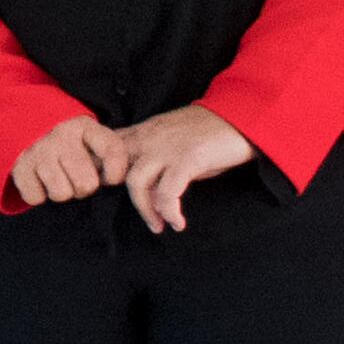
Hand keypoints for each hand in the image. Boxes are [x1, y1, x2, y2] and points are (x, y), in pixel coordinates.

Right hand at [5, 117, 126, 208]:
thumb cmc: (67, 142)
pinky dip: (38, 194)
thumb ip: (107, 154)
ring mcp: (38, 150)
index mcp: (83, 126)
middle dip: (84, 188)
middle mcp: (61, 135)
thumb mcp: (89, 137)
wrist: (22, 124)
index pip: (111, 149)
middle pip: (86, 185)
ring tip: (59, 179)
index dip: (116, 170)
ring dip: (61, 192)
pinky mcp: (19, 165)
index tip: (112, 180)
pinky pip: (35, 198)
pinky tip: (39, 180)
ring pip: (61, 194)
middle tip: (77, 179)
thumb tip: (114, 181)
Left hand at [112, 101, 257, 229]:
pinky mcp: (187, 159)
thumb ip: (154, 159)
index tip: (107, 193)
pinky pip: (168, 192)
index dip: (100, 170)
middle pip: (112, 166)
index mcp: (144, 131)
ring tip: (158, 225)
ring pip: (135, 182)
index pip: (106, 147)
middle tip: (133, 212)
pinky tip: (178, 222)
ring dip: (145, 209)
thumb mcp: (172, 139)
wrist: (242, 118)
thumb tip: (147, 192)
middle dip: (113, 193)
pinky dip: (169, 211)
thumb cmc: (209, 133)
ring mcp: (167, 148)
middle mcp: (150, 137)